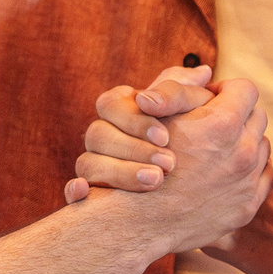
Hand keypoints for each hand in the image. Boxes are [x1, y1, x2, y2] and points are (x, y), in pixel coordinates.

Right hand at [63, 64, 219, 201]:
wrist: (198, 175)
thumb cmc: (194, 132)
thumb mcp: (194, 109)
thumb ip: (184, 93)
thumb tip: (190, 79)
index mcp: (120, 107)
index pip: (110, 105)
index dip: (134, 120)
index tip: (165, 136)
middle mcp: (103, 134)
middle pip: (97, 135)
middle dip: (134, 149)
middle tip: (168, 163)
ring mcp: (95, 162)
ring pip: (88, 164)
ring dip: (119, 173)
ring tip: (155, 181)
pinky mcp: (94, 193)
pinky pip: (73, 192)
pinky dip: (74, 192)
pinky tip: (87, 194)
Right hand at [87, 71, 269, 256]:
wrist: (139, 222)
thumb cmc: (140, 163)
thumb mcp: (155, 116)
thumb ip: (181, 88)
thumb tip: (206, 72)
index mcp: (223, 124)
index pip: (245, 90)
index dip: (226, 90)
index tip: (211, 98)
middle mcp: (243, 152)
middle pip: (257, 117)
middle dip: (238, 115)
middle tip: (215, 121)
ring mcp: (247, 182)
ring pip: (262, 147)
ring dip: (245, 142)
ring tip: (219, 148)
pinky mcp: (247, 206)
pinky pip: (263, 177)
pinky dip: (250, 171)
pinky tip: (227, 171)